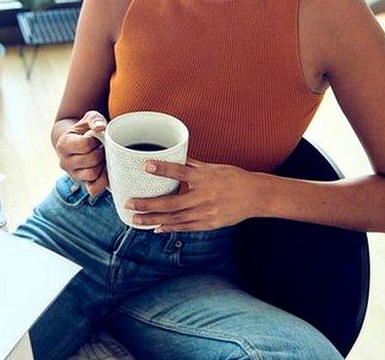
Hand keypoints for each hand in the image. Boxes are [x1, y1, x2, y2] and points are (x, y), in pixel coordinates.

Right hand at [55, 111, 107, 196]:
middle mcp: (64, 162)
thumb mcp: (89, 119)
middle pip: (91, 160)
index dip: (95, 140)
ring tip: (102, 156)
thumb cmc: (85, 129)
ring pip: (93, 174)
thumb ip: (94, 119)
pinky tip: (105, 170)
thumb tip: (100, 128)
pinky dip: (102, 181)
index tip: (96, 137)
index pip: (84, 145)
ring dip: (102, 164)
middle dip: (101, 152)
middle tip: (101, 147)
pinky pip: (94, 189)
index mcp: (63, 144)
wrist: (78, 142)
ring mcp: (73, 175)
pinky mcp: (82, 184)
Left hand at [125, 159, 261, 231]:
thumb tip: (172, 156)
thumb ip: (191, 165)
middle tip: (128, 204)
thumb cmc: (233, 178)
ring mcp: (206, 212)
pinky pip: (185, 227)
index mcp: (205, 177)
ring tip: (135, 219)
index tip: (146, 165)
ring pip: (175, 218)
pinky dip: (169, 227)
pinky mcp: (209, 223)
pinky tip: (155, 228)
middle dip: (147, 204)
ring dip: (153, 219)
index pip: (181, 172)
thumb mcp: (213, 167)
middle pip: (172, 202)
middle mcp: (204, 196)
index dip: (163, 169)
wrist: (256, 196)